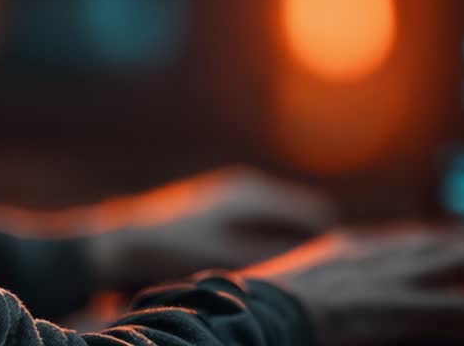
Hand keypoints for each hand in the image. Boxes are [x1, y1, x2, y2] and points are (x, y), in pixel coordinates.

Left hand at [85, 166, 335, 293]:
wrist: (121, 242)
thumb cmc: (176, 250)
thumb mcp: (230, 258)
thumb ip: (275, 257)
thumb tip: (317, 258)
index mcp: (256, 194)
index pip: (316, 214)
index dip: (333, 241)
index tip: (342, 268)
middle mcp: (247, 188)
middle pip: (300, 215)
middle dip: (313, 242)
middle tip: (325, 275)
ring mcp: (231, 196)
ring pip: (278, 221)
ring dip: (289, 244)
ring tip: (295, 276)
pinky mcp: (216, 209)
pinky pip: (257, 224)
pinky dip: (267, 243)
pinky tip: (261, 269)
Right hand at [241, 228, 463, 345]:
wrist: (251, 318)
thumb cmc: (258, 314)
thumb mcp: (292, 294)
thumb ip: (319, 289)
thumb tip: (323, 307)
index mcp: (350, 248)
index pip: (415, 240)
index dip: (447, 257)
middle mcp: (377, 250)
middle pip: (450, 241)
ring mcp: (390, 274)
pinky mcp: (401, 305)